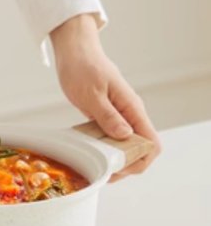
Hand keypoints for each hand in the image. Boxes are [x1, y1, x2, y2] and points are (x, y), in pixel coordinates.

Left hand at [50, 15, 161, 181]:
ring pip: (125, 144)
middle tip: (105, 174)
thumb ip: (108, 116)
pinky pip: (110, 136)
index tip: (120, 169)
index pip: (151, 142)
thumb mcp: (92, 93)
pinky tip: (90, 153)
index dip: (141, 160)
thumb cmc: (82, 67)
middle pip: (139, 148)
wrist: (74, 51)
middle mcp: (129, 113)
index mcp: (131, 107)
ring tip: (97, 168)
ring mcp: (118, 114)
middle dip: (126, 165)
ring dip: (114, 158)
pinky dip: (103, 147)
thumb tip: (125, 136)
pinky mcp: (105, 114)